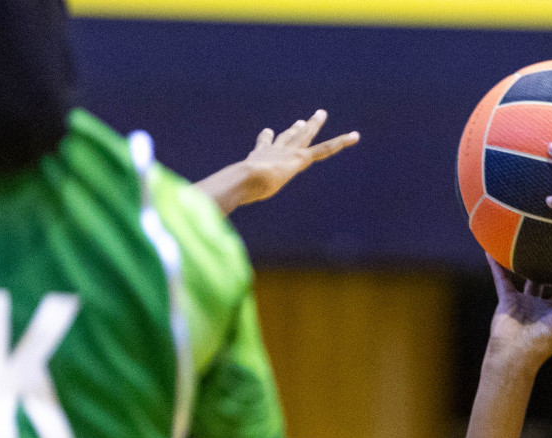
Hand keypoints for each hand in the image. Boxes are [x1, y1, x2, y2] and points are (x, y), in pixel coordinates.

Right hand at [196, 109, 358, 213]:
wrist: (243, 180)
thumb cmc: (233, 189)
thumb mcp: (227, 194)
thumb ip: (218, 198)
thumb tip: (196, 209)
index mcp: (258, 157)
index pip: (264, 146)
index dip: (267, 139)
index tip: (269, 132)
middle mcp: (274, 151)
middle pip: (287, 136)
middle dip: (294, 128)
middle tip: (301, 120)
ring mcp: (287, 152)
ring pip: (304, 136)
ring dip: (315, 125)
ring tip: (322, 114)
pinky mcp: (300, 160)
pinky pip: (324, 150)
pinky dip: (340, 143)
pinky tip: (355, 136)